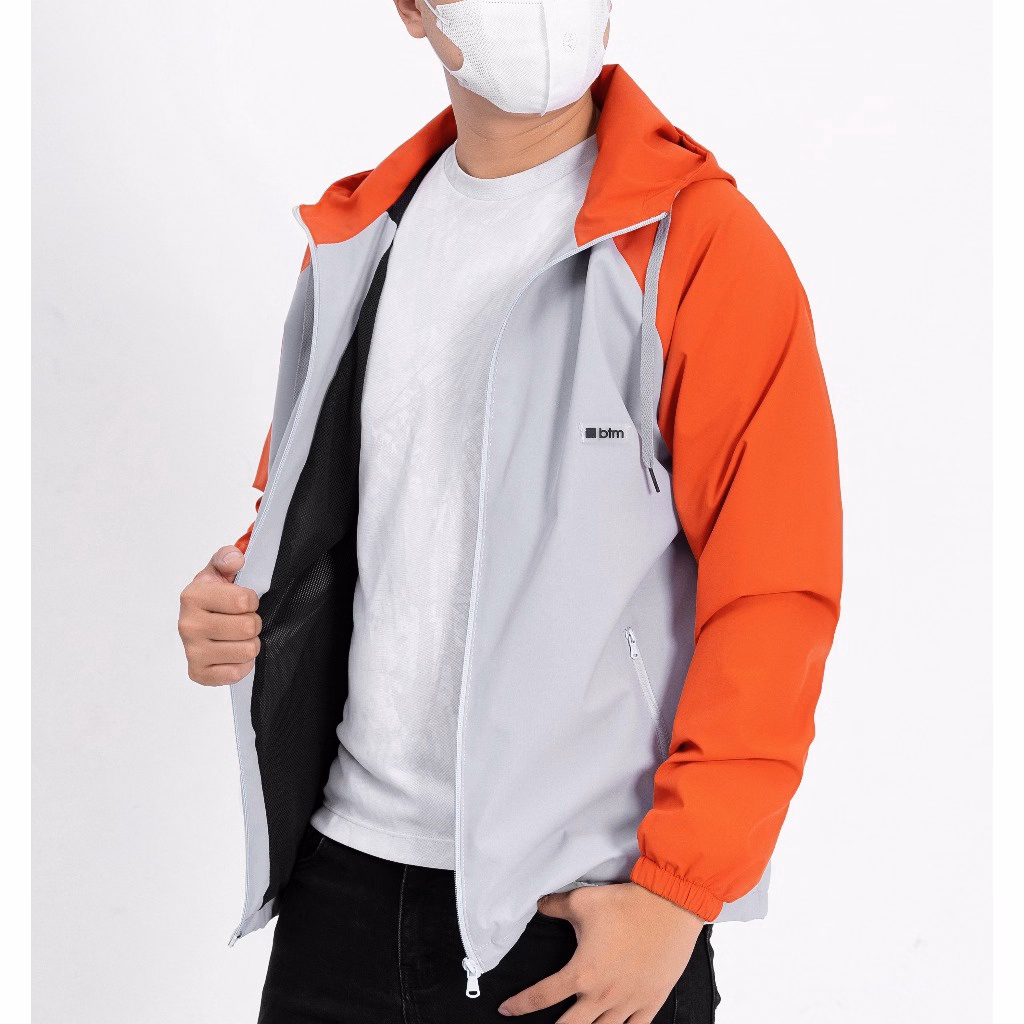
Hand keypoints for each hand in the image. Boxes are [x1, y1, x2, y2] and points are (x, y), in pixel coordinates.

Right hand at [178, 546, 261, 685]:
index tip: (243, 601)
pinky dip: (241, 665)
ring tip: (238, 637)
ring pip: (247, 651)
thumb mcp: (219, 570)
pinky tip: (232, 654)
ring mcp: (192, 651)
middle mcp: (188, 625)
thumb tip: (235, 560)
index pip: (245, 601)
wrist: (201, 620)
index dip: (252, 601)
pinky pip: (236, 673)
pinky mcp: (198, 673)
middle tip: (242, 621)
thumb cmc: (214, 596)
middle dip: (253, 623)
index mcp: (193, 596)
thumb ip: (227, 558)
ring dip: (250, 644)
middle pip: (248, 628)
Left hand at [498, 881, 705, 1023]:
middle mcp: (602, 995)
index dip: (520, 1004)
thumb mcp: (582, 901)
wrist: (669, 906)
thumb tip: (540, 906)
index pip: (541, 996)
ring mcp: (628, 1003)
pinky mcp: (650, 1002)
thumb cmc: (626, 904)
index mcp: (582, 973)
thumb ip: (555, 906)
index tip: (506, 1009)